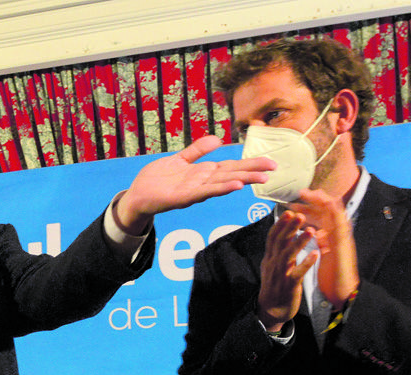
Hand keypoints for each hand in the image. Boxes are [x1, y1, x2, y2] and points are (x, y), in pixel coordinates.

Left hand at [114, 135, 274, 233]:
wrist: (137, 195)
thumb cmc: (158, 179)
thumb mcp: (179, 160)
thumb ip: (197, 150)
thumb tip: (218, 139)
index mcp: (203, 173)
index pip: (231, 166)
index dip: (250, 163)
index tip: (270, 161)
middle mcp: (202, 183)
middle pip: (231, 175)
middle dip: (252, 172)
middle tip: (274, 169)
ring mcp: (194, 191)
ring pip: (221, 184)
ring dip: (241, 181)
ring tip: (259, 178)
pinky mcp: (182, 198)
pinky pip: (204, 192)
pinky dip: (220, 189)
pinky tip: (233, 185)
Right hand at [257, 210, 316, 331]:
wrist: (271, 310)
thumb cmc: (274, 286)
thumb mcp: (270, 266)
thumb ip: (275, 251)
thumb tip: (280, 234)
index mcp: (269, 258)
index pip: (272, 237)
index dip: (280, 224)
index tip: (288, 212)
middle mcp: (273, 264)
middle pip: (280, 242)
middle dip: (290, 228)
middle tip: (299, 215)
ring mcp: (281, 274)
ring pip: (289, 255)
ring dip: (299, 242)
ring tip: (310, 230)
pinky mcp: (290, 285)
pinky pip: (298, 273)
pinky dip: (306, 263)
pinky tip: (315, 254)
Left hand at [287, 189, 359, 307]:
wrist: (342, 291)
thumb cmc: (333, 273)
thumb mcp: (325, 252)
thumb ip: (322, 239)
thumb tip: (315, 229)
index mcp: (331, 236)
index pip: (320, 216)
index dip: (309, 207)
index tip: (295, 201)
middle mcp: (338, 234)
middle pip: (328, 211)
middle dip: (316, 200)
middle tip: (302, 191)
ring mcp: (343, 238)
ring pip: (337, 214)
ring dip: (325, 202)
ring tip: (313, 192)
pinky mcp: (345, 245)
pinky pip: (342, 226)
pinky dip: (336, 214)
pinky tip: (330, 204)